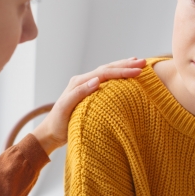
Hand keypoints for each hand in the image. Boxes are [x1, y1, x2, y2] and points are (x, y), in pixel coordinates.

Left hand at [31, 57, 145, 154]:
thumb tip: (96, 81)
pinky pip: (106, 80)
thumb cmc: (58, 123)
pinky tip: (125, 74)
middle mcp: (82, 81)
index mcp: (78, 82)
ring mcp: (86, 86)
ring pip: (107, 72)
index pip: (104, 73)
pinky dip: (117, 75)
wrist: (51, 132)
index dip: (121, 71)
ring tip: (138, 63)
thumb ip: (79, 94)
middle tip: (143, 64)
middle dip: (125, 65)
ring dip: (122, 67)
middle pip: (107, 69)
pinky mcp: (89, 93)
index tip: (138, 72)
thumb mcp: (66, 109)